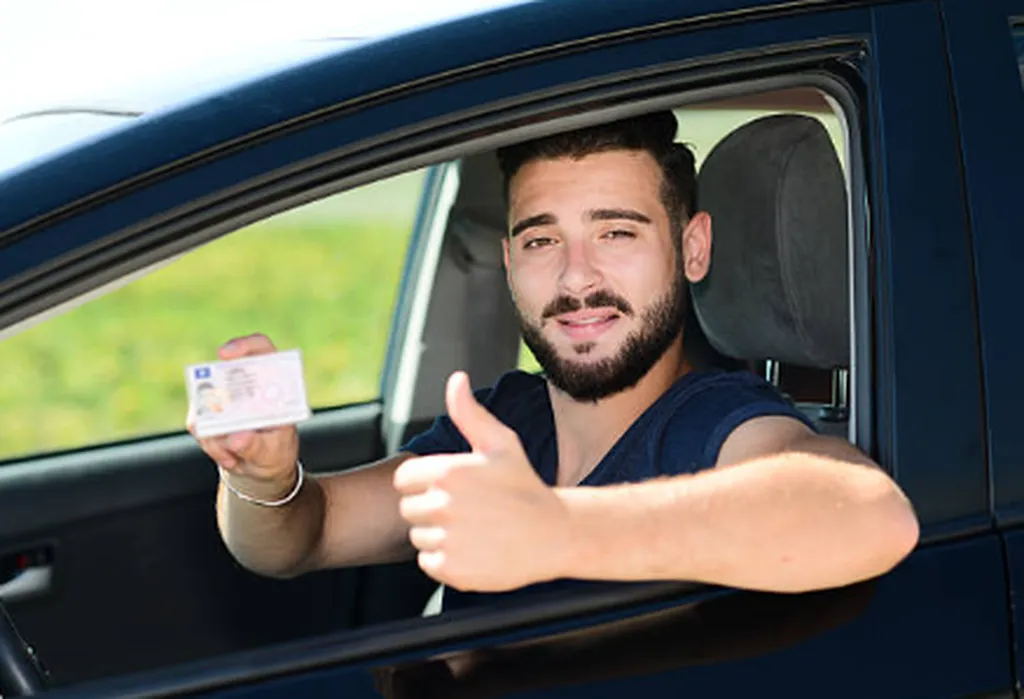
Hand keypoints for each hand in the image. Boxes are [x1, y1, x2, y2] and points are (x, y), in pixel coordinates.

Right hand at [187, 333, 299, 499]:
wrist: (260, 467)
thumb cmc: (274, 451)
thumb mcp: (273, 451)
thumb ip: (256, 446)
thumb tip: (237, 438)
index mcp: (272, 382)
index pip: (260, 349)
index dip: (244, 345)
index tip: (225, 354)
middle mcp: (245, 384)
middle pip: (224, 370)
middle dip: (217, 393)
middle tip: (225, 428)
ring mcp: (222, 396)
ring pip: (206, 404)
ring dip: (219, 437)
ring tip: (237, 455)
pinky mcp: (204, 413)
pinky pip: (198, 426)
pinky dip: (213, 447)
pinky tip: (230, 457)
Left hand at [393, 371, 569, 591]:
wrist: (554, 534)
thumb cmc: (525, 486)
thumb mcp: (501, 443)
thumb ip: (469, 413)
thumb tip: (456, 379)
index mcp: (449, 471)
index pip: (404, 480)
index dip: (424, 483)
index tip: (451, 489)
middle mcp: (444, 505)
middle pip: (409, 509)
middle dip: (431, 509)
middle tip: (467, 511)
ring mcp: (448, 538)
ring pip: (419, 537)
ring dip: (438, 535)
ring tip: (472, 530)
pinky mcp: (452, 569)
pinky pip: (429, 562)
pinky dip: (445, 560)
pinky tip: (472, 550)